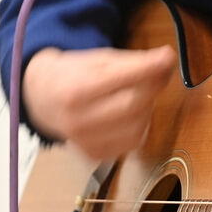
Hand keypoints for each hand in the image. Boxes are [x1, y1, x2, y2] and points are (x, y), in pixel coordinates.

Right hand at [21, 44, 175, 160]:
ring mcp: (86, 143)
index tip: (168, 56)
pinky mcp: (96, 155)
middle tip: (160, 72)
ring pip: (138, 126)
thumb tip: (167, 60)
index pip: (120, 79)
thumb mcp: (96, 59)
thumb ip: (131, 61)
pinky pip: (133, 141)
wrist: (43, 100)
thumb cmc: (72, 75)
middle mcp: (78, 121)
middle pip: (133, 105)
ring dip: (148, 106)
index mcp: (74, 91)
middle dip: (153, 86)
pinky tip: (132, 112)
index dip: (149, 68)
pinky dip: (140, 124)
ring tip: (139, 92)